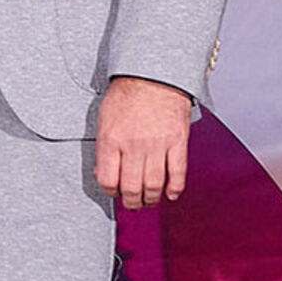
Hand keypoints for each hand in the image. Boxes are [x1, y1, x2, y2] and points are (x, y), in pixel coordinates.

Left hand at [94, 76, 192, 208]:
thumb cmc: (125, 95)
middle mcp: (133, 145)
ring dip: (151, 199)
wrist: (153, 76)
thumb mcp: (103, 118)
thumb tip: (104, 172)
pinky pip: (177, 174)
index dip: (110, 192)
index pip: (107, 180)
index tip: (114, 192)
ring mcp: (157, 145)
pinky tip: (170, 194)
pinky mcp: (177, 143)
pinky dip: (174, 189)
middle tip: (133, 204)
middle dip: (131, 202)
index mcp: (110, 139)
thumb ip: (104, 147)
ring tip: (149, 200)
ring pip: (154, 185)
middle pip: (131, 188)